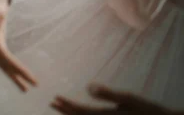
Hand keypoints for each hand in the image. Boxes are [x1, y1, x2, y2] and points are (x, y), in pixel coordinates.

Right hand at [0, 0, 37, 91]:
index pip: (7, 58)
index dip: (17, 68)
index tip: (29, 78)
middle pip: (5, 65)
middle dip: (16, 77)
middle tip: (29, 88)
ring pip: (4, 65)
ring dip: (14, 76)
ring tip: (25, 87)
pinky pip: (5, 60)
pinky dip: (12, 68)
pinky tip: (18, 74)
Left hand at [51, 84, 178, 114]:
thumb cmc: (147, 110)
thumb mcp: (129, 99)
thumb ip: (108, 94)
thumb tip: (87, 87)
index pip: (80, 111)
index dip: (66, 105)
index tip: (54, 98)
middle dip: (65, 110)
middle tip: (52, 102)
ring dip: (71, 114)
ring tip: (60, 107)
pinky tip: (79, 112)